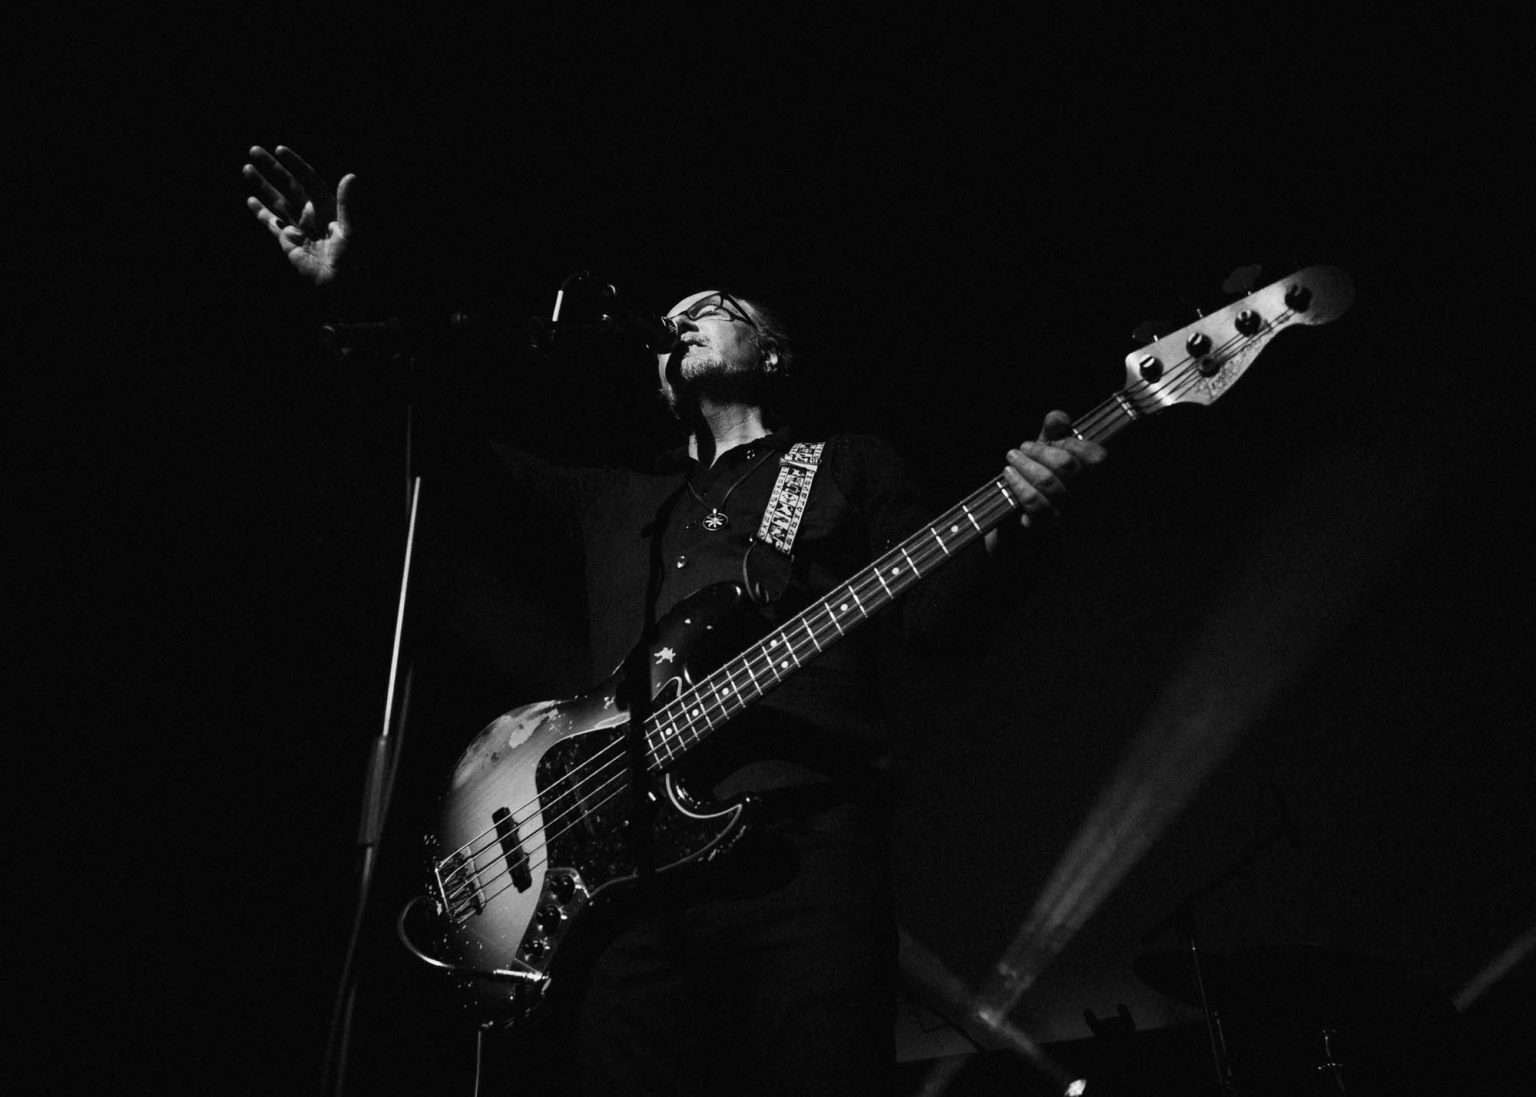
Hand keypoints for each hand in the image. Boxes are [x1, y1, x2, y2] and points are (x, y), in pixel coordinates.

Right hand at [243, 145, 354, 287]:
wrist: (343, 286)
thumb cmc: (354, 259)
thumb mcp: (352, 230)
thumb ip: (349, 203)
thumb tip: (351, 176)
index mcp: (327, 207)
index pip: (308, 180)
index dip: (294, 165)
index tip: (279, 149)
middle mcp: (312, 214)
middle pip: (289, 185)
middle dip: (272, 169)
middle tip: (254, 150)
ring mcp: (299, 227)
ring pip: (277, 201)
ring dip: (262, 185)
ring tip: (246, 168)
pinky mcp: (289, 242)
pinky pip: (272, 224)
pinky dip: (261, 213)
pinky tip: (251, 200)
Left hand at [999, 410, 1106, 528]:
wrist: (1030, 512)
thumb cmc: (1046, 472)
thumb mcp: (1052, 448)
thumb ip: (1055, 429)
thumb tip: (1058, 418)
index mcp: (1099, 476)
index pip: (1095, 457)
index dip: (1070, 444)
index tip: (1052, 441)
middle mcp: (1091, 496)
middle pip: (1066, 466)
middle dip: (1039, 452)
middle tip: (1022, 447)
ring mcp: (1071, 513)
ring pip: (1048, 484)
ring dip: (1024, 466)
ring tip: (1012, 458)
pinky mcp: (1051, 526)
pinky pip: (1034, 503)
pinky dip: (1018, 485)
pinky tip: (1009, 475)